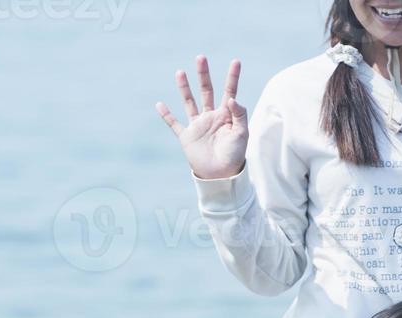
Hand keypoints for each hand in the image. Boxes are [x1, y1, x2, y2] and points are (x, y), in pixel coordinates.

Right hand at [156, 56, 248, 180]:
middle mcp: (210, 116)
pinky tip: (159, 104)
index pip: (229, 91)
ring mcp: (197, 125)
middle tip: (201, 58)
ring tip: (180, 72)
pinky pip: (174, 124)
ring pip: (189, 102)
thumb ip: (239, 114)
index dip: (232, 77)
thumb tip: (231, 97)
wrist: (221, 175)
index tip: (236, 61)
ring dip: (184, 88)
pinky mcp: (186, 136)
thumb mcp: (242, 133)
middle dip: (203, 75)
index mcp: (226, 115)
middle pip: (206, 91)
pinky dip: (166, 115)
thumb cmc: (234, 155)